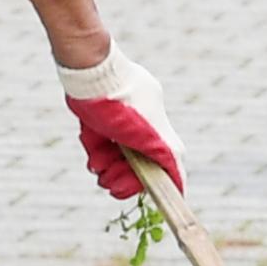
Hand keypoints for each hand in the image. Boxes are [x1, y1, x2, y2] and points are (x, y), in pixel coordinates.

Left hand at [57, 43, 183, 201]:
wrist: (86, 70)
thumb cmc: (120, 102)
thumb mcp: (148, 135)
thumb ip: (167, 158)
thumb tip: (180, 184)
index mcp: (159, 124)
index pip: (165, 159)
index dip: (158, 180)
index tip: (154, 195)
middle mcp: (142, 123)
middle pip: (138, 161)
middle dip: (126, 177)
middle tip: (111, 186)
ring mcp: (120, 120)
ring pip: (117, 155)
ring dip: (109, 168)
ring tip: (99, 170)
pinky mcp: (98, 117)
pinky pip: (101, 144)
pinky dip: (97, 154)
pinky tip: (94, 159)